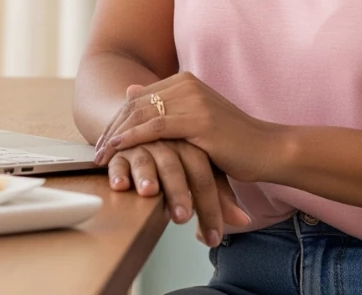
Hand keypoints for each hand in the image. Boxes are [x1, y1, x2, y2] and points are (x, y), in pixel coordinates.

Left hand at [94, 74, 284, 183]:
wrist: (267, 149)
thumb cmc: (232, 141)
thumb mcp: (194, 120)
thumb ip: (165, 106)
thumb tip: (130, 89)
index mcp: (185, 80)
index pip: (139, 97)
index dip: (116, 120)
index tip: (102, 142)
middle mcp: (187, 83)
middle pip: (136, 104)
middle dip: (112, 129)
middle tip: (96, 152)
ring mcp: (193, 99)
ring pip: (142, 114)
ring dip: (116, 136)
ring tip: (102, 156)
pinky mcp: (199, 119)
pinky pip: (156, 127)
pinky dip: (133, 138)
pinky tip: (118, 149)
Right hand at [106, 139, 249, 246]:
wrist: (152, 125)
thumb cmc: (182, 157)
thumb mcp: (204, 173)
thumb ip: (220, 197)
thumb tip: (244, 221)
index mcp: (193, 147)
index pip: (204, 176)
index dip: (210, 206)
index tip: (212, 237)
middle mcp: (168, 142)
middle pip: (175, 167)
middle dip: (179, 192)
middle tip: (182, 217)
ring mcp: (143, 143)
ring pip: (145, 159)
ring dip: (146, 176)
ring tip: (149, 192)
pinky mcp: (121, 148)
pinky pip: (118, 158)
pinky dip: (117, 171)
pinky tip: (119, 185)